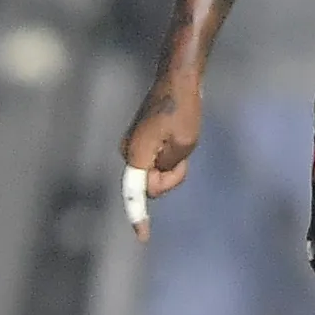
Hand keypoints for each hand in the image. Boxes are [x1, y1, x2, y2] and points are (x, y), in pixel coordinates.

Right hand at [118, 77, 204, 238]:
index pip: (136, 192)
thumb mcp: (185, 142)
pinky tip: (177, 135)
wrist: (176, 78)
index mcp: (136, 154)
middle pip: (152, 185)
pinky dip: (171, 157)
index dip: (139, 216)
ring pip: (157, 173)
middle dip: (171, 176)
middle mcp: (129, 152)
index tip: (143, 236)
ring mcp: (133, 147)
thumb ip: (169, 167)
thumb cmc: (183, 107)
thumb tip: (157, 174)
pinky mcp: (140, 142)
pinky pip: (157, 162)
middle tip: (185, 151)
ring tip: (182, 138)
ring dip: (173, 164)